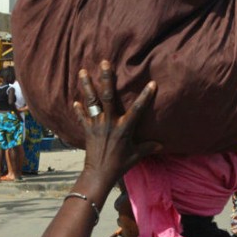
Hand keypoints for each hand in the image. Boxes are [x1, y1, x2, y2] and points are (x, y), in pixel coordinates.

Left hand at [74, 61, 160, 187]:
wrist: (99, 173)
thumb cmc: (120, 164)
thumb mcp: (136, 155)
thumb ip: (147, 147)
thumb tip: (161, 145)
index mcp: (124, 128)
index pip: (137, 109)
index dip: (145, 96)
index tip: (151, 83)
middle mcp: (109, 123)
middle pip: (108, 96)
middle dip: (106, 79)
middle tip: (104, 63)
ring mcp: (96, 125)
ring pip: (91, 102)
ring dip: (87, 86)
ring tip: (82, 72)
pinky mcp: (87, 130)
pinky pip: (82, 117)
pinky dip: (78, 109)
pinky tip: (75, 100)